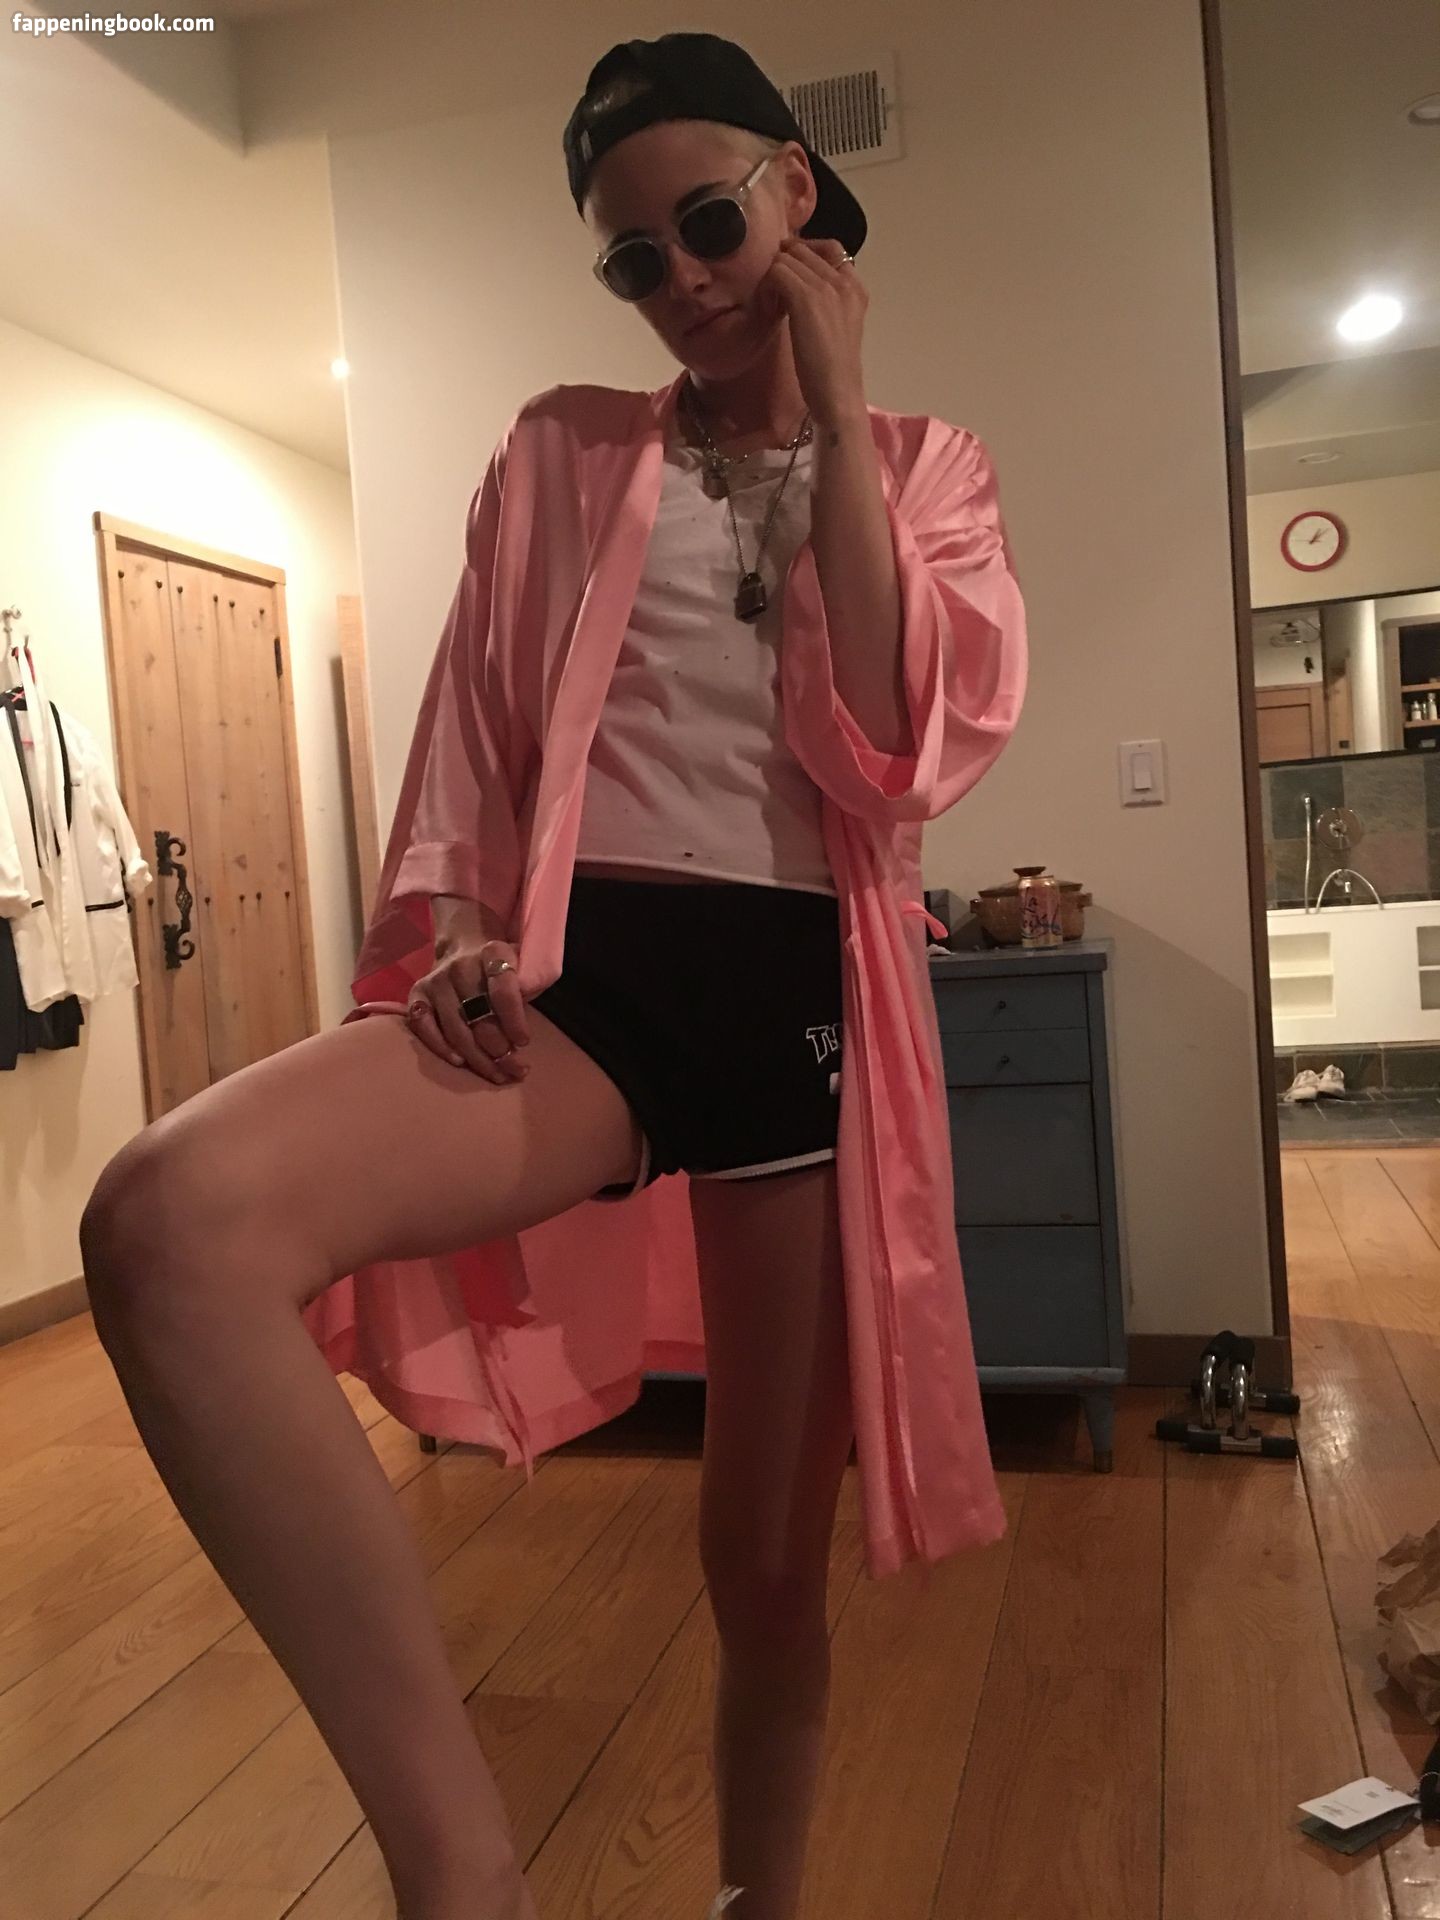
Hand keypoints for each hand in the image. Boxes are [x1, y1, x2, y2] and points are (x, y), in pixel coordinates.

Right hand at [406, 938, 531, 1082]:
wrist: (464, 952)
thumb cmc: (500, 971)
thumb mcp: (523, 969)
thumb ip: (528, 988)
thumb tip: (523, 1025)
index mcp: (492, 953)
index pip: (503, 991)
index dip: (514, 1021)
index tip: (523, 1042)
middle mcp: (460, 965)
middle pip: (479, 1016)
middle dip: (500, 1049)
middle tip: (515, 1068)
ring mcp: (436, 981)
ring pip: (456, 1030)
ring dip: (478, 1058)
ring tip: (498, 1074)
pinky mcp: (417, 995)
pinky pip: (424, 1028)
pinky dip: (441, 1048)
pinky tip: (460, 1062)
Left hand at [760, 234, 867, 427]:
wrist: (838, 394)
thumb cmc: (833, 370)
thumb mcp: (835, 326)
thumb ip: (825, 300)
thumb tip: (796, 280)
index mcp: (856, 287)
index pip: (830, 247)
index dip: (803, 254)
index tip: (789, 277)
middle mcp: (845, 280)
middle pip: (802, 249)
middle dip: (783, 267)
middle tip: (775, 297)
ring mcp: (827, 287)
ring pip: (786, 259)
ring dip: (771, 280)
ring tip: (771, 307)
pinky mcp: (806, 298)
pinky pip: (776, 273)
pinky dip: (766, 289)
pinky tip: (768, 312)